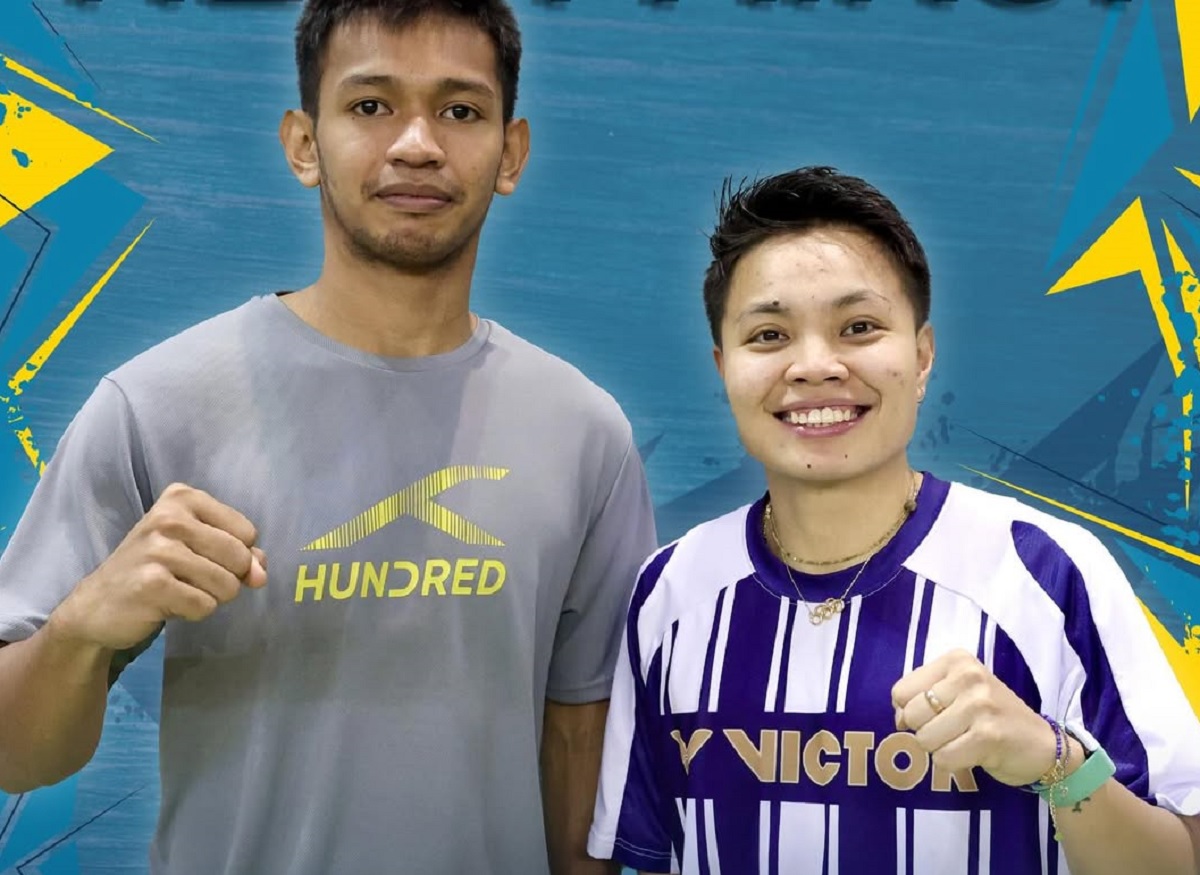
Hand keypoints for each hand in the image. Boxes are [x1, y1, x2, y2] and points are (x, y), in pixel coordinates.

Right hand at [49, 483, 266, 651]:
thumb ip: (239, 553)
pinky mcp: (153, 584)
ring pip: (227, 584)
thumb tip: (261, 574)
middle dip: (227, 579)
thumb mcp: (197, 548)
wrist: (96, 605)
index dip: (237, 554)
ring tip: (179, 590)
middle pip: (240, 557)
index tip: (205, 557)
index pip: (247, 532)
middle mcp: (169, 517)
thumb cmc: (155, 569)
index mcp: (183, 498)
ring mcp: (159, 549)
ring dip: (211, 597)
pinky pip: (205, 605)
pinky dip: (193, 612)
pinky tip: (166, 604)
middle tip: (191, 579)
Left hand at [890, 648, 1057, 786]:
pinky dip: (952, 764)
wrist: (1043, 744)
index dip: (907, 712)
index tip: (930, 718)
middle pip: (911, 716)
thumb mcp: (958, 691)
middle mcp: (968, 676)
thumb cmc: (992, 717)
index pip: (901, 691)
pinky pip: (943, 759)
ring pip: (925, 739)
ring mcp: (979, 705)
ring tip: (964, 741)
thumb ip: (924, 695)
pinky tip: (974, 754)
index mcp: (956, 660)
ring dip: (940, 749)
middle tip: (952, 732)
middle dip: (925, 732)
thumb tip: (897, 717)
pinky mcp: (988, 736)